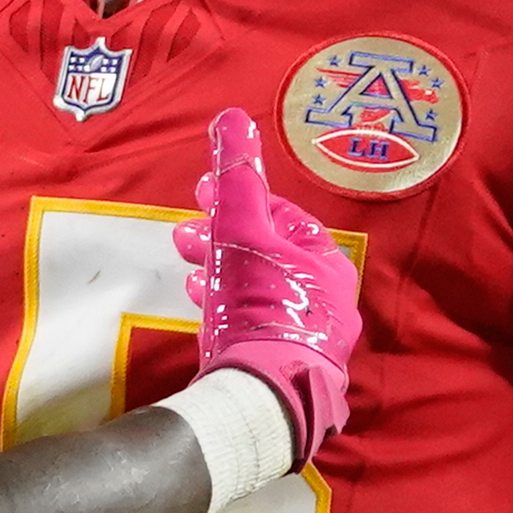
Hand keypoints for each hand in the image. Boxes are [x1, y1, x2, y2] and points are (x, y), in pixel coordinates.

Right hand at [171, 110, 360, 461]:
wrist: (262, 394)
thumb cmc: (260, 306)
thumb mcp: (243, 230)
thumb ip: (238, 176)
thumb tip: (232, 118)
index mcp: (326, 265)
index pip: (284, 217)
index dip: (241, 200)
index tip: (204, 194)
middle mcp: (326, 302)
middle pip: (268, 254)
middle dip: (222, 236)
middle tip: (186, 231)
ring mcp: (306, 338)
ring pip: (258, 290)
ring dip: (219, 271)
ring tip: (187, 267)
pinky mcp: (281, 366)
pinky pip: (252, 325)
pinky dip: (224, 307)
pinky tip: (199, 305)